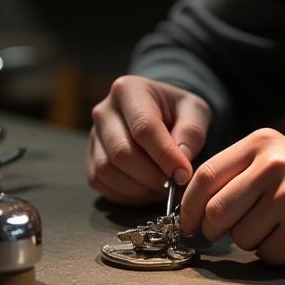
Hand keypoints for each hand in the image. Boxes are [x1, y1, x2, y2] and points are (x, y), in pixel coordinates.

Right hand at [87, 75, 211, 203]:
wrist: (158, 114)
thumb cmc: (177, 111)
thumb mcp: (195, 110)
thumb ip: (192, 131)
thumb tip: (181, 159)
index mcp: (129, 90)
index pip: (143, 128)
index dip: (164, 155)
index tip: (184, 174)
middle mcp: (103, 111)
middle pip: (121, 152)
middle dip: (152, 176)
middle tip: (175, 185)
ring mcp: (93, 136)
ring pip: (107, 170)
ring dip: (139, 188)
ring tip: (163, 188)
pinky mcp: (90, 158)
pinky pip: (101, 182)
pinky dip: (126, 194)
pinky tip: (147, 190)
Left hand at [180, 128, 284, 265]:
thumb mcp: (274, 160)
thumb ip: (235, 173)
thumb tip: (190, 203)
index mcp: (261, 144)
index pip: (206, 175)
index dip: (189, 205)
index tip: (187, 223)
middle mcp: (274, 165)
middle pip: (216, 210)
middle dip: (212, 230)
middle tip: (221, 235)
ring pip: (239, 236)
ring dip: (251, 241)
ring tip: (276, 227)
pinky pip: (265, 253)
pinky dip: (274, 252)